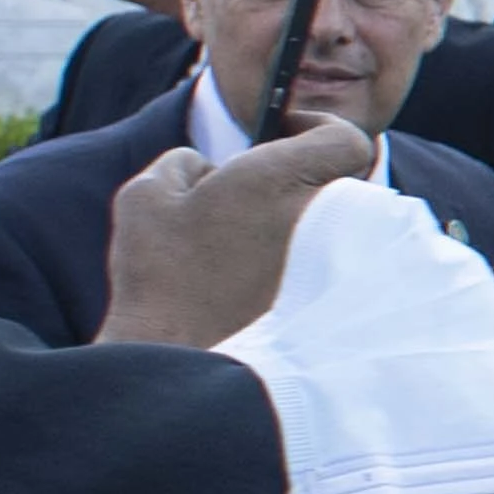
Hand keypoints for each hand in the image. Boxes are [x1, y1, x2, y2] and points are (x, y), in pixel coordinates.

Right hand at [101, 119, 378, 348]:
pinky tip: (272, 284)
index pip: (346, 139)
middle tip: (258, 202)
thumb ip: (187, 163)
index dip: (320, 130)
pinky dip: (317, 268)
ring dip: (311, 228)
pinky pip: (344, 269)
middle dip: (305, 183)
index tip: (289, 136)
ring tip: (258, 251)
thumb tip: (213, 169)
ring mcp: (340, 263)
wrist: (181, 363)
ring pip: (342, 228)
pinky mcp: (341, 303)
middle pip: (342, 183)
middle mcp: (324, 217)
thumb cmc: (160, 278)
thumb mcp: (147, 196)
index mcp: (280, 179)